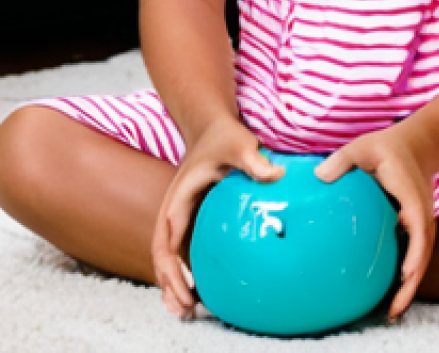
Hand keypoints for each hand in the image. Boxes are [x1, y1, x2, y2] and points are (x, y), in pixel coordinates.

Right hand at [151, 116, 284, 319]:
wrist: (213, 125)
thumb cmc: (225, 135)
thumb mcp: (240, 143)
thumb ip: (254, 160)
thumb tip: (276, 176)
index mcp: (179, 195)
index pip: (168, 237)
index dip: (172, 267)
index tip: (186, 290)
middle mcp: (174, 208)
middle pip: (161, 253)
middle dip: (169, 283)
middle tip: (185, 311)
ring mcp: (180, 214)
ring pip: (168, 255)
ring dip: (172, 282)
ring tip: (187, 311)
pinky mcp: (190, 218)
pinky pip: (181, 249)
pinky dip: (183, 271)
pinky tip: (197, 291)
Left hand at [314, 123, 435, 322]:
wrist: (417, 144)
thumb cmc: (386, 147)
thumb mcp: (362, 148)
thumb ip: (341, 161)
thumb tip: (318, 177)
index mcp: (410, 197)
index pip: (419, 228)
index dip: (415, 253)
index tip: (404, 273)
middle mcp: (422, 214)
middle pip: (423, 254)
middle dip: (411, 284)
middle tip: (392, 310)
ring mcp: (423, 222)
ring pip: (421, 259)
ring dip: (409, 286)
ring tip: (391, 311)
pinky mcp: (418, 226)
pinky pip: (416, 254)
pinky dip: (407, 274)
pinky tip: (392, 291)